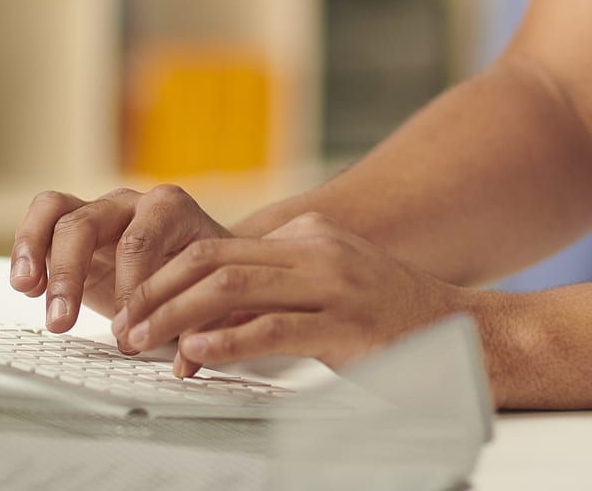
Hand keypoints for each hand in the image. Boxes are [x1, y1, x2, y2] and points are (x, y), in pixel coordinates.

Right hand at [9, 184, 231, 333]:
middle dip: (70, 274)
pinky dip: (26, 248)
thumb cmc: (204, 276)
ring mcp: (98, 211)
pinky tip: (26, 286)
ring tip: (26, 289)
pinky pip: (41, 221)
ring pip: (55, 211)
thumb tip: (186, 362)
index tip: (126, 333)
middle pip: (88, 223)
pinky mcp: (72, 227)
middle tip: (62, 323)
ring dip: (34, 249)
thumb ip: (203, 325)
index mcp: (170, 209)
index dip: (127, 288)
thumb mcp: (212, 295)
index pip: (140, 241)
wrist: (200, 259)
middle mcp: (130, 203)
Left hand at [116, 212, 471, 376]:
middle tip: (125, 327)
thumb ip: (277, 297)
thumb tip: (206, 325)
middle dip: (157, 293)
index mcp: (310, 237)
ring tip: (145, 343)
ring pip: (233, 288)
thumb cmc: (392, 322)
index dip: (165, 276)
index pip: (217, 246)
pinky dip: (226, 342)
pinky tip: (198, 356)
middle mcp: (318, 250)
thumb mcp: (330, 293)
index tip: (134, 307)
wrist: (466, 335)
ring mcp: (334, 284)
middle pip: (214, 259)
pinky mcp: (346, 324)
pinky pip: (272, 328)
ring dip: (177, 317)